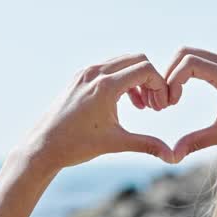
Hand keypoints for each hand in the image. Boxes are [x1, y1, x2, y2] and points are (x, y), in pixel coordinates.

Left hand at [23, 53, 173, 168]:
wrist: (44, 146)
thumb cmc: (77, 145)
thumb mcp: (116, 143)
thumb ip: (147, 144)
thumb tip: (172, 156)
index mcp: (106, 86)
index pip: (145, 69)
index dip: (160, 85)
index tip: (162, 106)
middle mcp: (95, 73)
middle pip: (137, 60)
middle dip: (152, 80)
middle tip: (155, 105)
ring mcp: (86, 73)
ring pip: (123, 63)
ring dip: (138, 80)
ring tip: (143, 106)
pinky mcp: (80, 77)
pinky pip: (109, 69)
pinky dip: (123, 80)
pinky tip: (126, 103)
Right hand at [161, 47, 216, 160]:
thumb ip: (197, 142)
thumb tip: (173, 156)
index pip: (190, 63)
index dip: (173, 80)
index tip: (170, 103)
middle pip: (185, 53)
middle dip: (168, 74)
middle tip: (165, 102)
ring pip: (188, 54)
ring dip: (173, 72)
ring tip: (170, 100)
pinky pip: (194, 59)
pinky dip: (181, 72)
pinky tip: (178, 95)